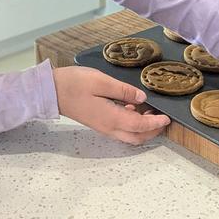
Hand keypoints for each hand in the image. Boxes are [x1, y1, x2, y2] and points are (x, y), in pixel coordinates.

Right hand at [53, 66, 169, 144]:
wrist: (51, 91)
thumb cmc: (74, 84)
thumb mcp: (101, 81)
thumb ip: (123, 90)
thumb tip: (142, 97)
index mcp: (112, 118)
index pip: (140, 125)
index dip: (155, 123)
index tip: (167, 118)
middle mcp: (109, 127)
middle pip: (136, 137)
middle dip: (152, 131)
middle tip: (162, 118)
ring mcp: (103, 127)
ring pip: (128, 135)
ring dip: (142, 129)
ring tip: (150, 112)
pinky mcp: (98, 123)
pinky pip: (120, 129)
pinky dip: (131, 124)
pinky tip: (131, 107)